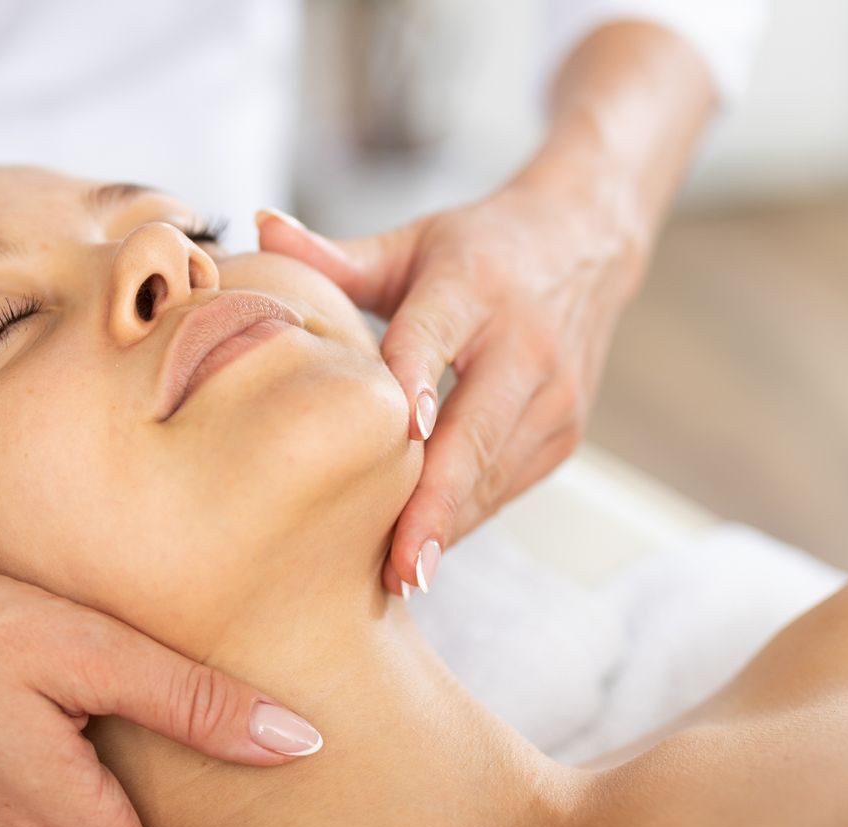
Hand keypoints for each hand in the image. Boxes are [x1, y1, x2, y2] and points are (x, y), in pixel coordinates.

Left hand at [257, 157, 648, 594]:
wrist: (587, 243)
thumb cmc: (477, 251)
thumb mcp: (410, 246)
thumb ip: (335, 257)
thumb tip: (260, 227)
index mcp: (473, 285)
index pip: (434, 340)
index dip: (417, 385)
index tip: (401, 439)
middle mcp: (524, 344)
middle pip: (475, 433)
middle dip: (437, 504)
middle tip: (400, 568)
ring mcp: (554, 395)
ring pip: (492, 474)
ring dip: (448, 526)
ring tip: (401, 577)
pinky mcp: (565, 433)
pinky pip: (506, 487)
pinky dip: (465, 517)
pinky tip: (424, 550)